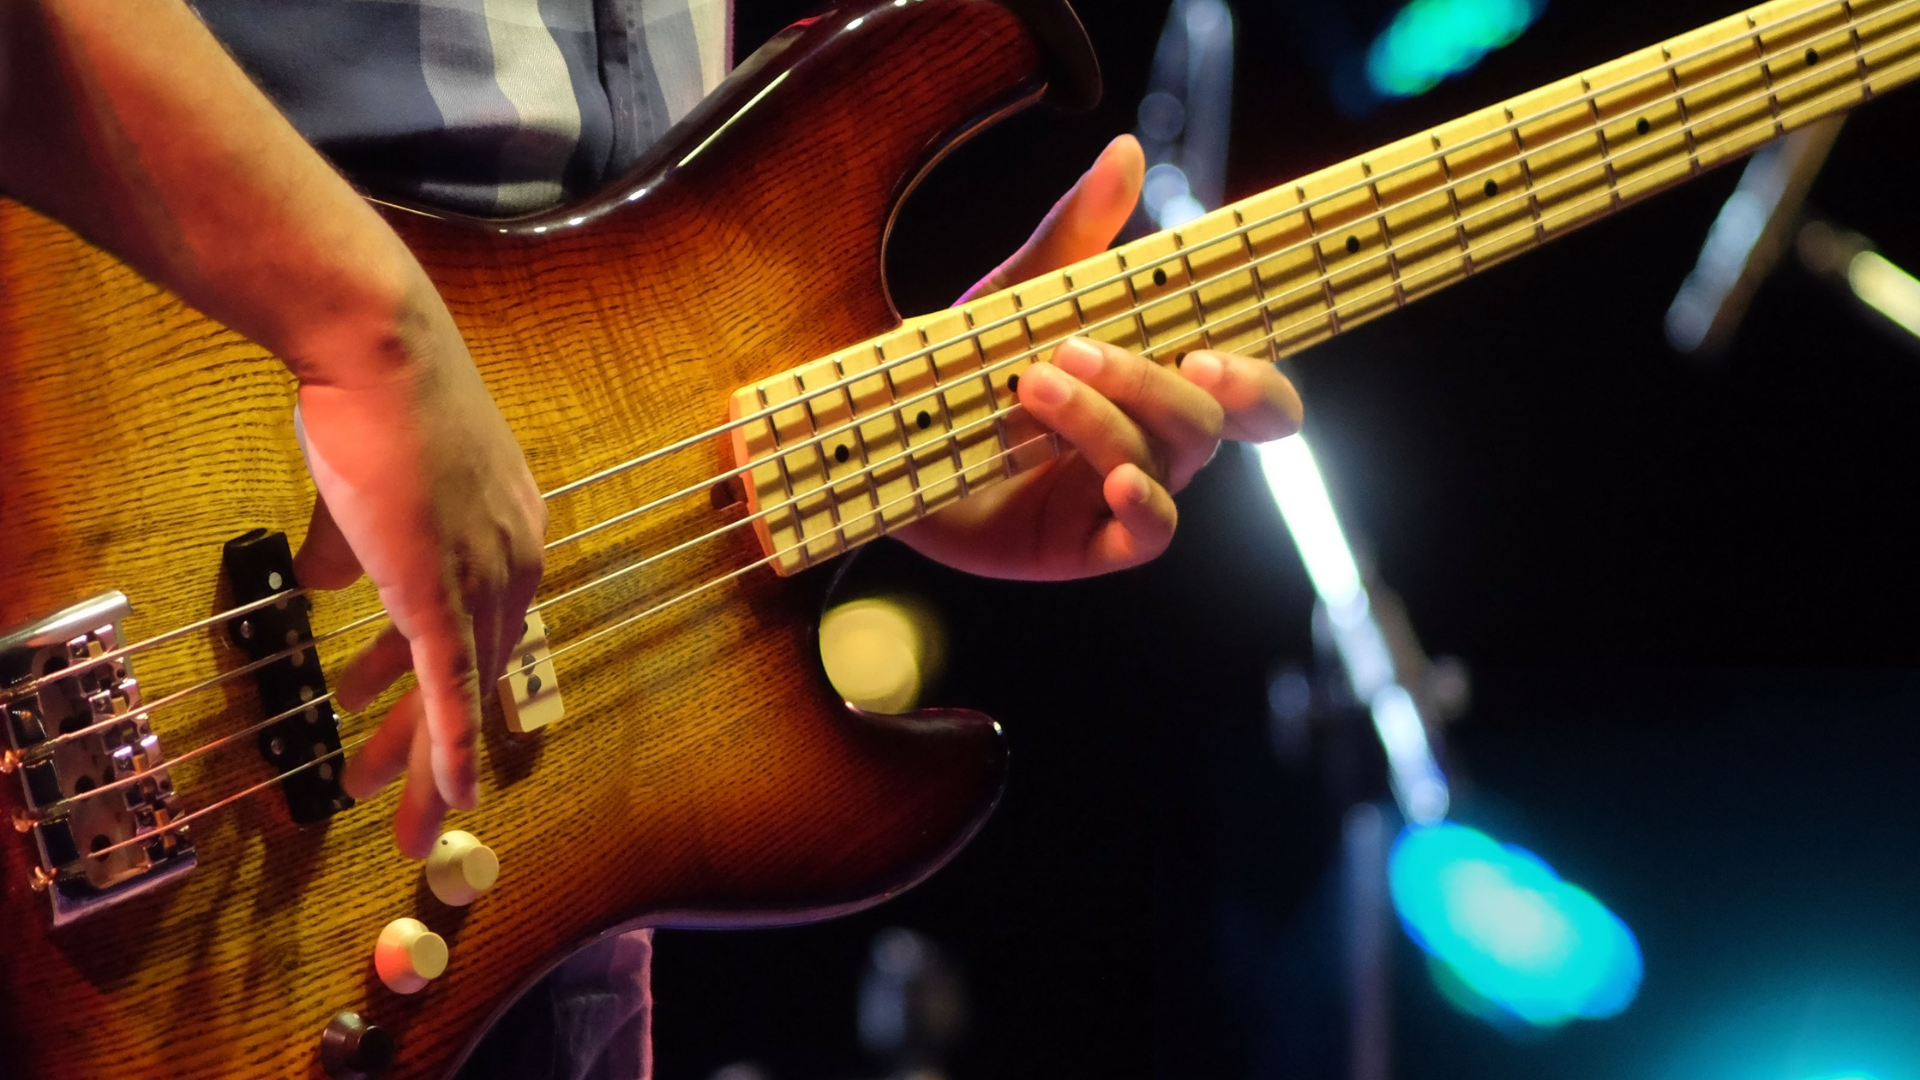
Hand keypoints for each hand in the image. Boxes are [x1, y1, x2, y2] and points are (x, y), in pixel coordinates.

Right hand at [291, 282, 545, 857]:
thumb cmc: (371, 404)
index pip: (483, 630)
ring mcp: (485, 577)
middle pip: (475, 673)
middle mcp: (513, 561)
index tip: (411, 720)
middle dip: (430, 741)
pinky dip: (450, 747)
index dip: (444, 685)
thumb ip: (350, 548)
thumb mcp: (362, 490)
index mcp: (508, 534)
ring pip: (460, 693)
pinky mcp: (446, 589)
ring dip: (423, 758)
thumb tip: (321, 584)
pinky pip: (452, 687)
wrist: (378, 353)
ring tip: (382, 795)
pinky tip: (448, 796)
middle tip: (398, 790)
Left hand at [898, 136, 1301, 579]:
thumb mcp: (1017, 296)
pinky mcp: (1087, 543)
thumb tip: (1126, 150)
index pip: (1250, 392)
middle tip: (1086, 347)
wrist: (889, 440)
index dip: (1261, 382)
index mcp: (1158, 384)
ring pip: (1166, 460)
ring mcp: (1124, 493)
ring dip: (1106, 415)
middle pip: (1213, 420)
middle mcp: (1156, 442)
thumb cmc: (969, 367)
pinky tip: (1115, 478)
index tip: (1211, 351)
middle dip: (1158, 382)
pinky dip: (1144, 503)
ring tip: (1030, 381)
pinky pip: (1149, 532)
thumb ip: (1074, 233)